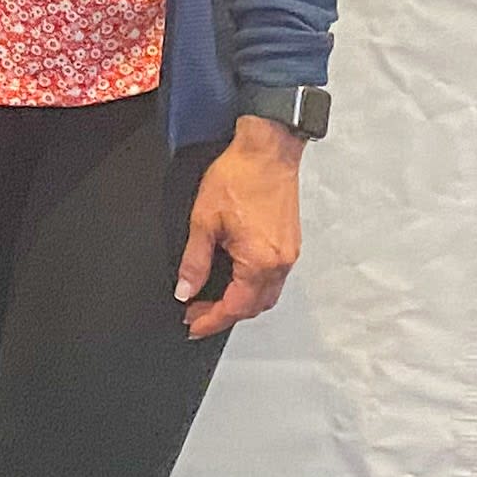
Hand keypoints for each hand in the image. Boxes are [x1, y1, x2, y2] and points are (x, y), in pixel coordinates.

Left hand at [177, 117, 303, 338]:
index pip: (234, 307)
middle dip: (224, 315)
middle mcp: (280, 263)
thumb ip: (195, 261)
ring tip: (211, 299)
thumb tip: (186, 290)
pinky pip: (273, 278)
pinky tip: (234, 278)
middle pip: (253, 307)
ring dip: (240, 303)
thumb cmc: (239, 177)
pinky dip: (253, 286)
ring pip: (266, 295)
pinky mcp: (290, 243)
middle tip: (196, 313)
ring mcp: (289, 253)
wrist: (268, 150)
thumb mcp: (204, 220)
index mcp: (260, 261)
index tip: (191, 326)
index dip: (210, 320)